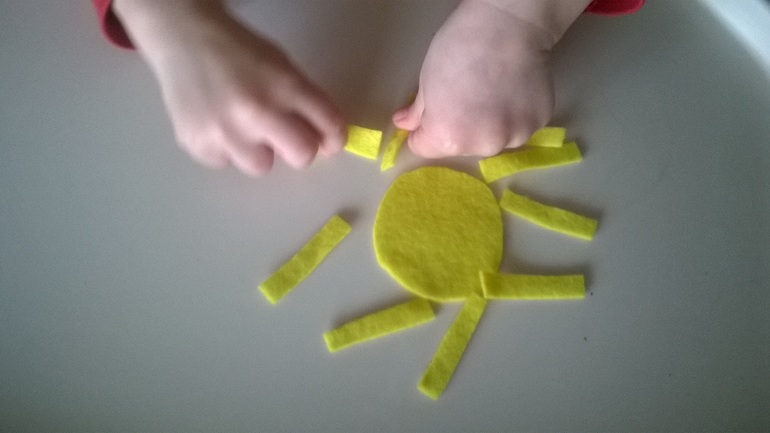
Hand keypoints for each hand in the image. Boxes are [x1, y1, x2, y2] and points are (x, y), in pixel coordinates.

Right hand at [114, 0, 345, 175]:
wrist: (184, 39)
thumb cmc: (238, 52)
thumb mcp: (282, 66)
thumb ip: (305, 101)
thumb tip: (324, 140)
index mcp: (285, 85)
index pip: (329, 125)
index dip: (333, 137)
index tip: (328, 141)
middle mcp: (257, 112)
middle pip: (302, 156)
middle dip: (297, 148)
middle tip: (282, 135)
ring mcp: (225, 132)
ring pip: (262, 166)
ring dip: (257, 151)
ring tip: (240, 125)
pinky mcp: (198, 144)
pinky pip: (226, 163)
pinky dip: (225, 148)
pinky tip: (216, 122)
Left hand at [393, 0, 559, 157]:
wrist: (507, 25)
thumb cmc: (459, 47)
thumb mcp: (427, 80)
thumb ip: (417, 112)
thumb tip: (404, 124)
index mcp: (449, 137)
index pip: (425, 148)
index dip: (424, 130)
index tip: (431, 112)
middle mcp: (482, 145)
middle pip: (460, 147)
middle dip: (458, 128)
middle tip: (466, 97)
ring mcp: (514, 136)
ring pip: (492, 139)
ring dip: (489, 126)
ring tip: (493, 94)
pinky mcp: (538, 122)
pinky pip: (518, 128)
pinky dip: (513, 116)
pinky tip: (513, 91)